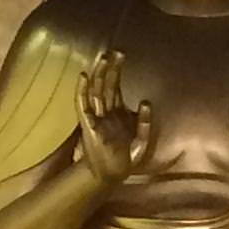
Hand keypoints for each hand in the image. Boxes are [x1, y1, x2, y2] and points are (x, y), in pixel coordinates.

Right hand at [75, 48, 156, 188]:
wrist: (111, 177)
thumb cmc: (124, 161)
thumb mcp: (141, 141)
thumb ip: (144, 123)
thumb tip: (146, 101)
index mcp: (116, 114)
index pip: (115, 87)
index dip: (117, 71)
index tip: (120, 54)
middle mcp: (105, 113)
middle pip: (105, 85)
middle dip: (109, 68)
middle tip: (114, 50)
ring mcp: (95, 118)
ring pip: (95, 91)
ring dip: (99, 74)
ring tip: (103, 58)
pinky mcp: (88, 126)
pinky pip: (83, 105)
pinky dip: (82, 91)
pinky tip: (84, 76)